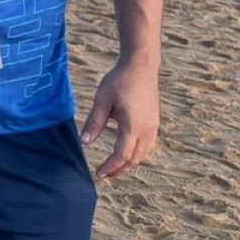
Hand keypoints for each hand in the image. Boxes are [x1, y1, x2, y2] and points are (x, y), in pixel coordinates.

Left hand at [80, 57, 159, 180]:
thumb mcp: (102, 100)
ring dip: (129, 164)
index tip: (98, 173)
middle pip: (134, 159)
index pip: (122, 156)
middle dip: (119, 169)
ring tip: (114, 167)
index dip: (110, 167)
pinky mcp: (154, 122)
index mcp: (133, 126)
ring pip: (143, 154)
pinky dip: (137, 154)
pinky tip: (127, 153)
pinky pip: (148, 146)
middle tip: (103, 174)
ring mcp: (153, 126)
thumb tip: (85, 143)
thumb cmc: (120, 80)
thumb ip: (94, 123)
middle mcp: (147, 129)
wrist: (141, 66)